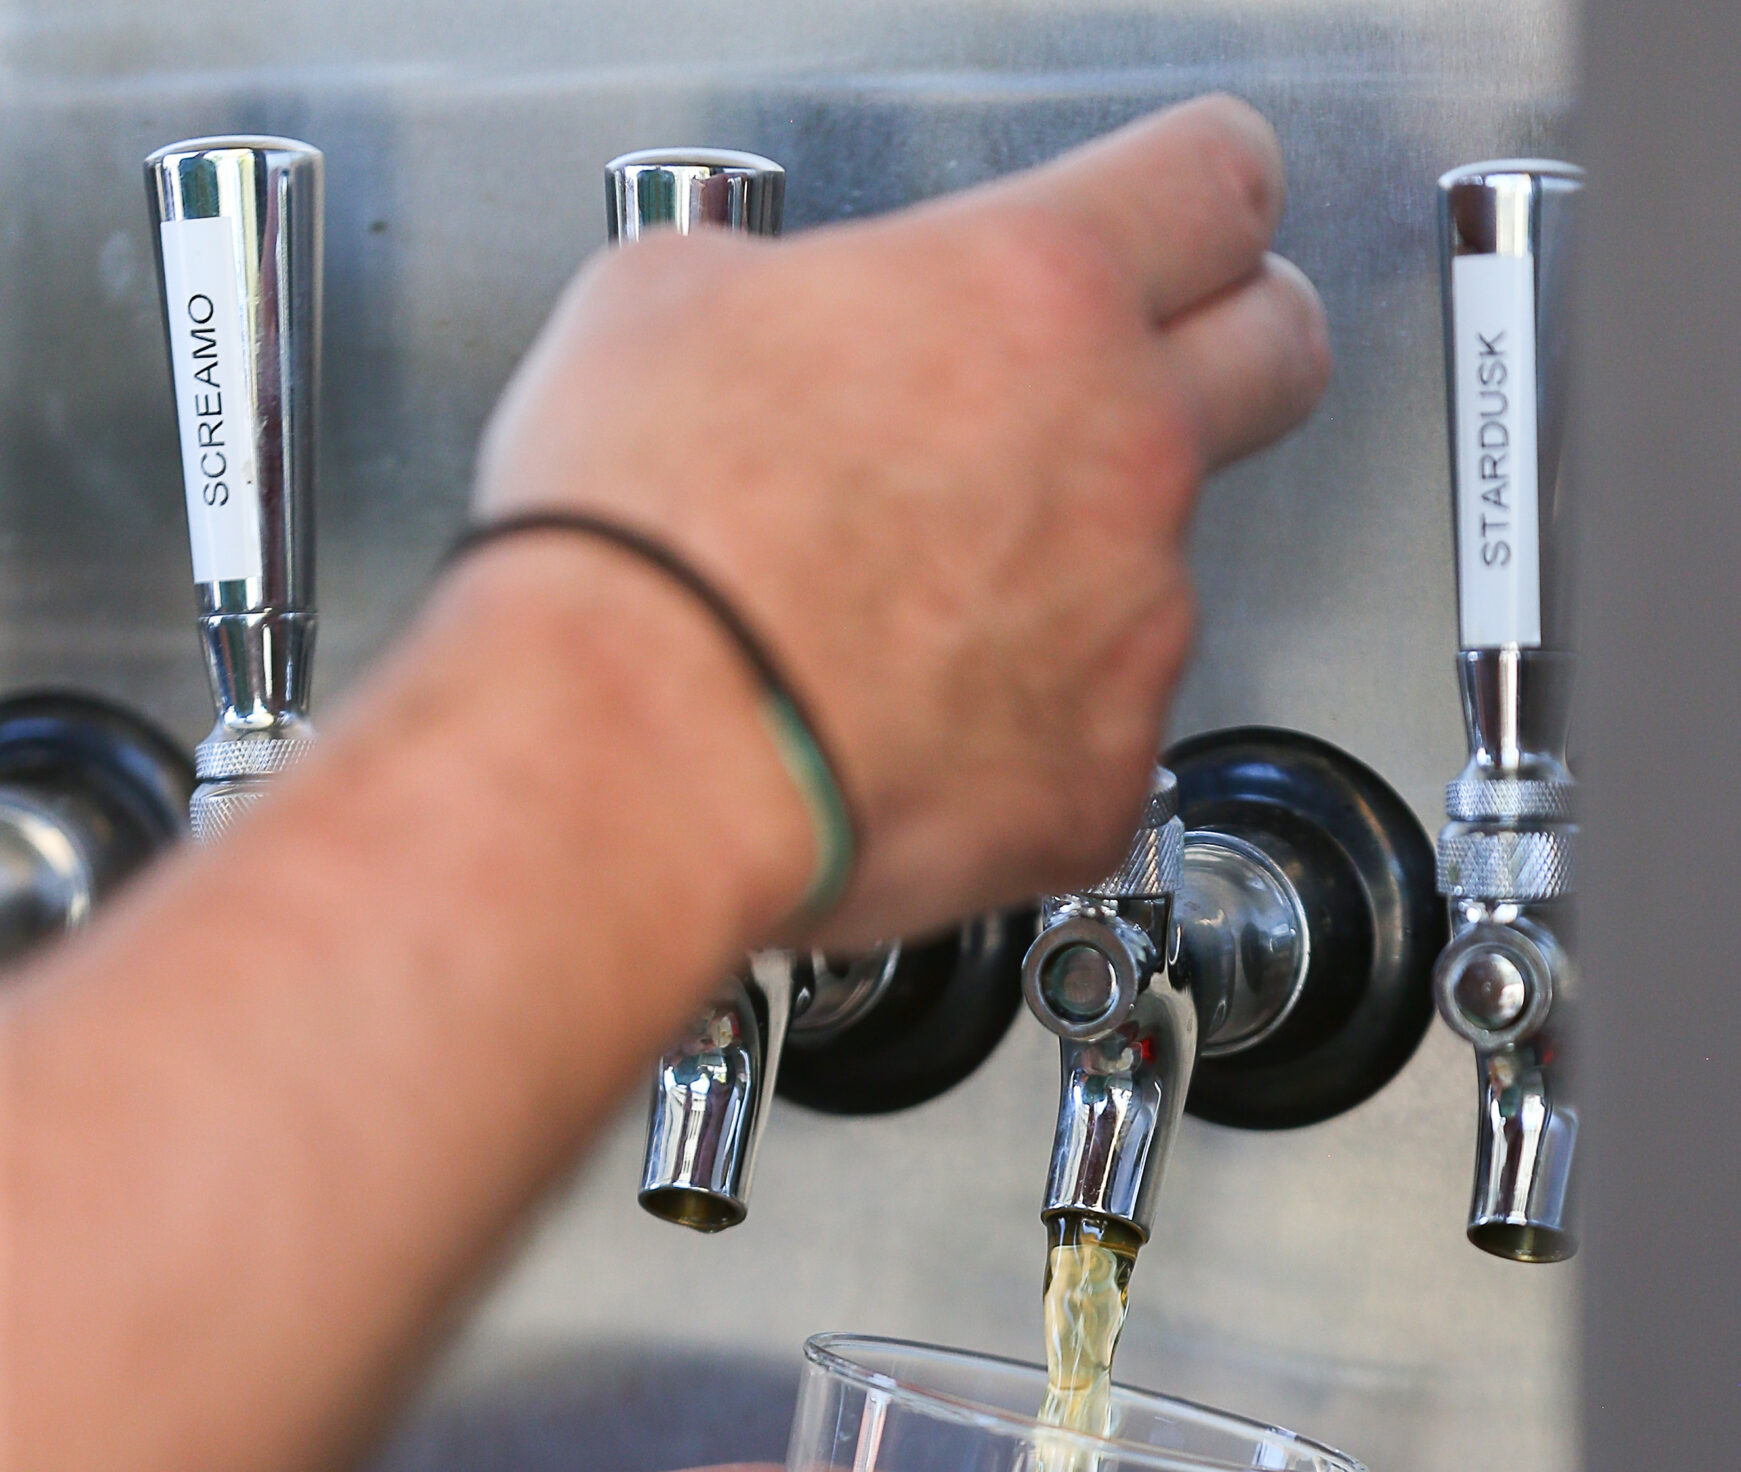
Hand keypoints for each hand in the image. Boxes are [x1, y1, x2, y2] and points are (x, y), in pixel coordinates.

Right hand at [476, 95, 1328, 945]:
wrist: (639, 750)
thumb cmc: (647, 539)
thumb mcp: (669, 301)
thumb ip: (792, 286)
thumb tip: (790, 321)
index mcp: (1036, 293)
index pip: (1212, 182)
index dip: (1202, 191)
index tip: (1191, 215)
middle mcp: (1124, 454)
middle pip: (1279, 358)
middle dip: (1234, 353)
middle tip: (1145, 382)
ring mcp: (1132, 629)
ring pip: (1155, 579)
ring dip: (1067, 583)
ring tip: (914, 621)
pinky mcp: (1101, 783)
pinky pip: (1091, 744)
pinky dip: (1018, 740)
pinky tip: (909, 736)